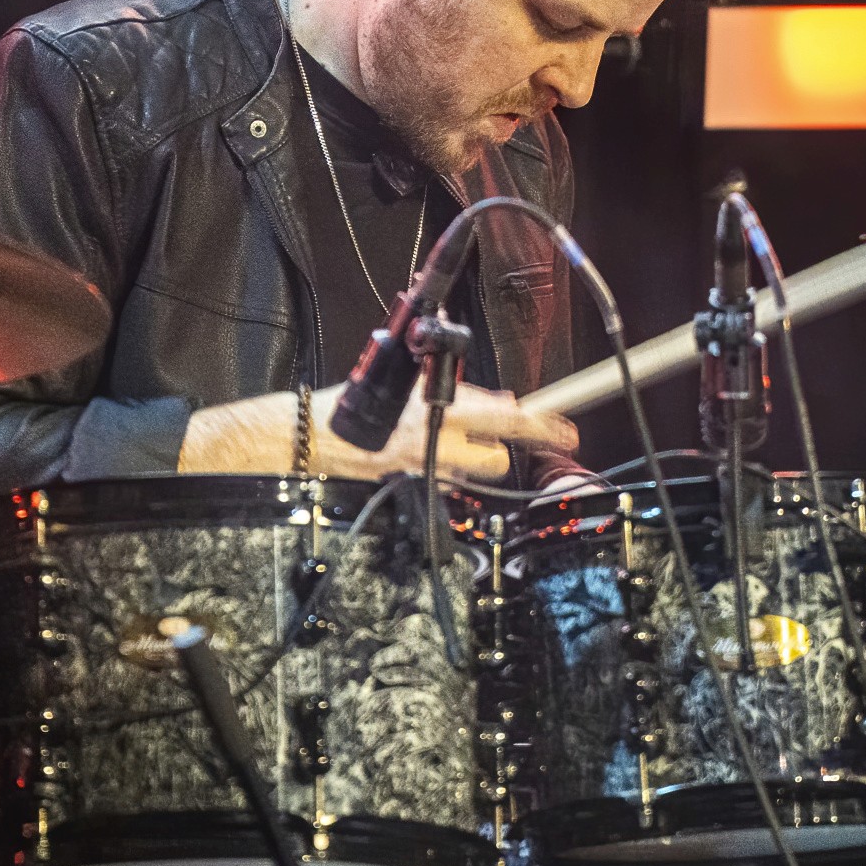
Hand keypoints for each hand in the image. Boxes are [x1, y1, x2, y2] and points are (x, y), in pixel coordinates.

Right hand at [178, 382, 580, 483]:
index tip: (564, 429)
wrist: (301, 438)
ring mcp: (419, 471)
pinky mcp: (404, 488)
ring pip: (468, 474)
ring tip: (455, 445)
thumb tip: (481, 395)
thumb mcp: (395, 377)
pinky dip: (441, 473)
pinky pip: (439, 484)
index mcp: (434, 406)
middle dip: (503, 449)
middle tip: (518, 442)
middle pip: (494, 458)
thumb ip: (437, 385)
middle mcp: (432, 443)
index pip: (502, 414)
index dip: (538, 423)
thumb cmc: (344, 404)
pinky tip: (427, 460)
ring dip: (470, 461)